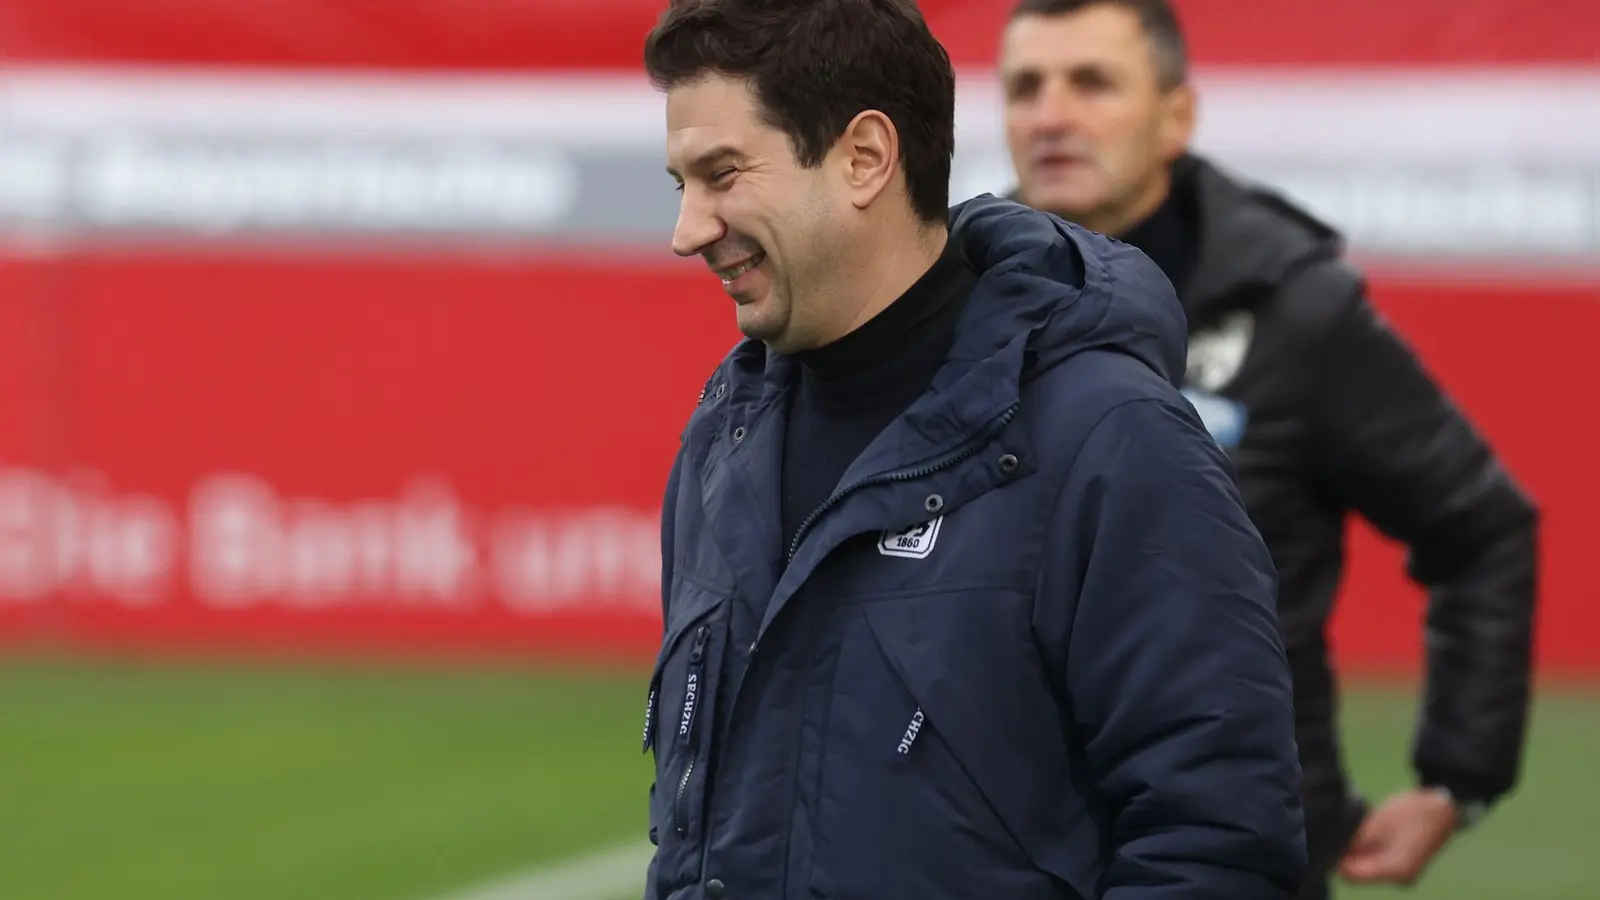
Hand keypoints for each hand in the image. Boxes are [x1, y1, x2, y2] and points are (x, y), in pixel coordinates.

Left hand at [1337, 788, 1458, 885]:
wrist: (1445, 807)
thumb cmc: (1413, 813)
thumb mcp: (1378, 823)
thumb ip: (1356, 841)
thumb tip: (1335, 849)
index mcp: (1395, 870)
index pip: (1352, 875)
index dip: (1337, 859)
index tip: (1331, 840)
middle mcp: (1400, 878)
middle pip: (1360, 872)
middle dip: (1349, 854)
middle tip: (1347, 830)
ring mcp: (1404, 873)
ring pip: (1369, 866)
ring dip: (1361, 850)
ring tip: (1364, 828)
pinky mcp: (1405, 864)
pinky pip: (1380, 861)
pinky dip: (1373, 849)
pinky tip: (1374, 831)